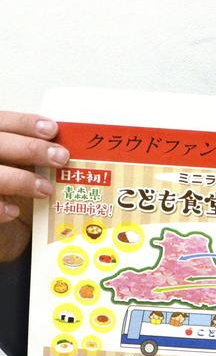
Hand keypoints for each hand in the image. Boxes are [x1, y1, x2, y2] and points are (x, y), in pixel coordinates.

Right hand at [0, 112, 68, 260]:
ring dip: (20, 180)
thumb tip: (69, 150)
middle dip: (30, 148)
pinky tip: (14, 212)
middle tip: (60, 158)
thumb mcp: (29, 172)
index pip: (4, 122)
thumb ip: (39, 159)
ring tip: (46, 190)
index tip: (53, 129)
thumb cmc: (16, 196)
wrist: (3, 233)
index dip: (26, 123)